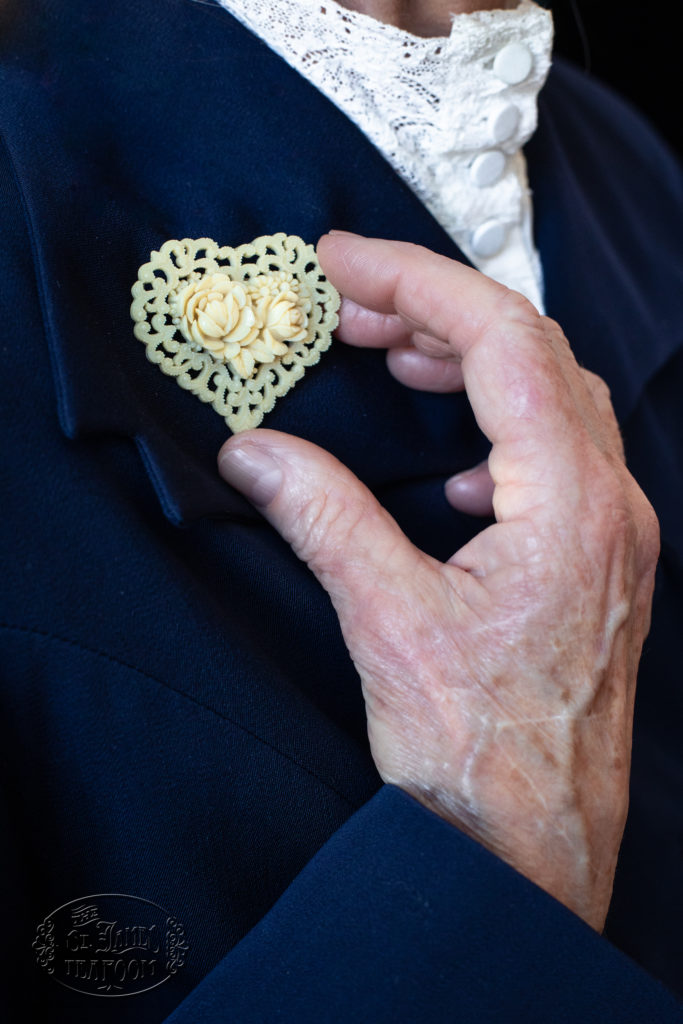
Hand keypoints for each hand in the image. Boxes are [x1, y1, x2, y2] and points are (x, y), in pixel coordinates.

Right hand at [217, 234, 658, 930]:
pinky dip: (503, 430)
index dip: (416, 283)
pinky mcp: (602, 566)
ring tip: (395, 353)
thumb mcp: (389, 626)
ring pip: (557, 397)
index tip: (343, 262)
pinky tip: (459, 468)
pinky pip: (566, 458)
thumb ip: (323, 519)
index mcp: (570, 506)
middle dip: (436, 312)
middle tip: (351, 305)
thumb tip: (256, 451)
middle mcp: (611, 508)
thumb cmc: (481, 758)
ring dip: (474, 362)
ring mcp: (616, 536)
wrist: (534, 854)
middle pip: (535, 354)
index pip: (502, 341)